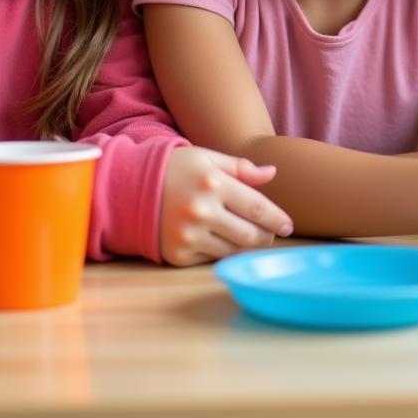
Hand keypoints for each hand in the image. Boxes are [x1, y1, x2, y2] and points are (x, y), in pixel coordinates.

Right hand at [159, 146, 293, 265]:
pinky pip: (211, 259)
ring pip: (233, 250)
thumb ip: (241, 167)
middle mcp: (201, 211)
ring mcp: (188, 236)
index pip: (257, 207)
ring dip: (246, 246)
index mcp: (213, 183)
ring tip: (251, 238)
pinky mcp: (177, 255)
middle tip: (272, 234)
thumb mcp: (207, 158)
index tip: (288, 226)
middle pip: (249, 234)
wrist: (129, 188)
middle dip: (266, 236)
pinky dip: (221, 252)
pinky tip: (222, 241)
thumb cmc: (174, 169)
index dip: (277, 219)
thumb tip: (273, 173)